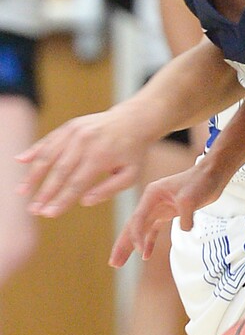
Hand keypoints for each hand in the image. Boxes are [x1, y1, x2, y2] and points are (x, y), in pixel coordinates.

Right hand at [16, 109, 148, 215]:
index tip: (48, 214)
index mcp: (100, 156)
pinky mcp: (69, 126)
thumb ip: (109, 189)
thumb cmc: (132, 153)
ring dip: (33, 175)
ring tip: (22, 192)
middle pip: (59, 172)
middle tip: (33, 210)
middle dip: (44, 193)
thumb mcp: (131, 174)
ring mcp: (75, 132)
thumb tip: (84, 201)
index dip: (61, 200)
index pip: (76, 184)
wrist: (133, 121)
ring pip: (49, 155)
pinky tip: (20, 161)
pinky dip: (34, 151)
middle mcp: (84, 142)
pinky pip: (48, 140)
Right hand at [108, 161, 223, 267]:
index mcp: (152, 194)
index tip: (139, 251)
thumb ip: (186, 215)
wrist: (212, 174)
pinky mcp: (168, 212)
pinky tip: (145, 255)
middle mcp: (151, 201)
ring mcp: (159, 207)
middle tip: (114, 263)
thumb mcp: (192, 198)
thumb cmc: (200, 181)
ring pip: (141, 230)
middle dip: (123, 245)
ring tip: (119, 263)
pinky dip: (149, 242)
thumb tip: (184, 228)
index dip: (137, 236)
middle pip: (133, 226)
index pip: (138, 218)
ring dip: (132, 246)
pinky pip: (153, 230)